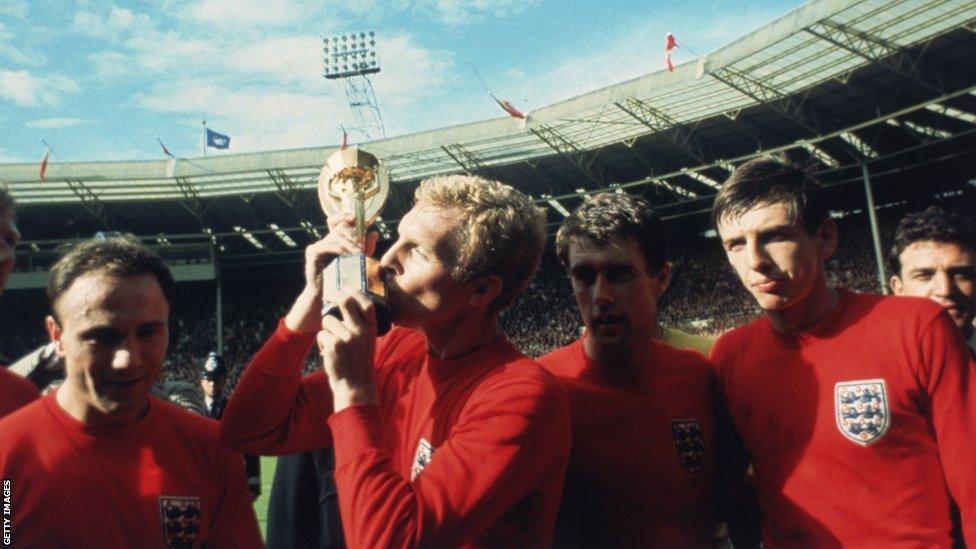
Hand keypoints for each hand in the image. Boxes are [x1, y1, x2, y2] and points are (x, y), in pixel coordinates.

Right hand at [284, 214, 378, 332]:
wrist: (329, 296)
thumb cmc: (345, 281)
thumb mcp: (359, 262)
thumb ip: (366, 248)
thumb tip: (374, 233)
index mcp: (338, 241)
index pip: (339, 221)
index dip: (345, 216)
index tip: (355, 217)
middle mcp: (327, 240)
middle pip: (341, 227)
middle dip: (354, 236)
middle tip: (362, 248)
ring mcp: (319, 245)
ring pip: (336, 235)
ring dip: (349, 244)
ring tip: (358, 253)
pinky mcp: (313, 252)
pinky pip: (326, 245)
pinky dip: (338, 248)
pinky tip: (346, 255)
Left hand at [317, 288, 377, 411]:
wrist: (355, 385)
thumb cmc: (359, 362)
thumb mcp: (367, 342)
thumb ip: (360, 325)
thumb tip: (346, 304)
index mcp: (371, 329)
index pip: (366, 303)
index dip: (355, 292)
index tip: (346, 288)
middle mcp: (361, 331)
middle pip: (345, 302)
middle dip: (334, 295)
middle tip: (328, 295)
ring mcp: (347, 337)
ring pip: (328, 319)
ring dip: (326, 327)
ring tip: (333, 342)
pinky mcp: (333, 345)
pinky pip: (321, 333)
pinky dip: (322, 341)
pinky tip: (329, 352)